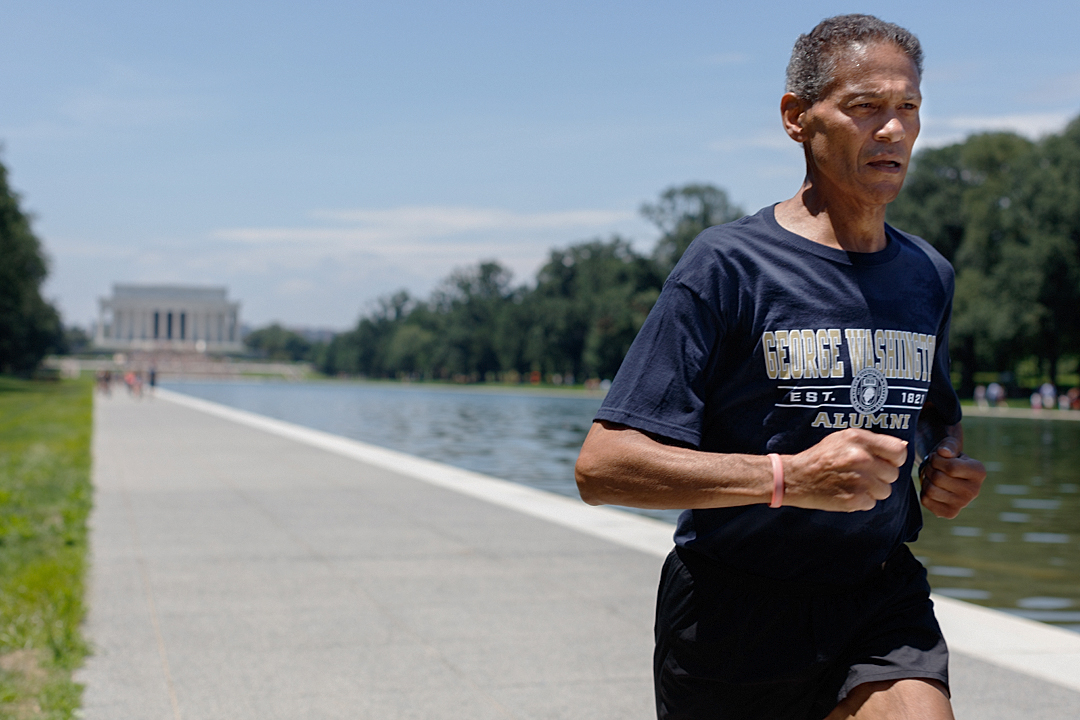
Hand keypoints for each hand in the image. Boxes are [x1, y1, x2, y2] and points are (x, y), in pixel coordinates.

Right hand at [784, 428, 908, 511]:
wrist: (796, 477)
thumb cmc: (821, 457)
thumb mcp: (843, 438)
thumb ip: (872, 442)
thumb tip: (903, 447)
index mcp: (859, 439)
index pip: (899, 451)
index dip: (894, 459)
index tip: (885, 462)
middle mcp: (861, 458)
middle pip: (893, 474)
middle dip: (881, 476)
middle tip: (862, 474)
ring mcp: (859, 480)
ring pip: (885, 491)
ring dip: (873, 490)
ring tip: (854, 484)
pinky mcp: (854, 499)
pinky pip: (872, 503)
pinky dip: (861, 501)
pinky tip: (846, 492)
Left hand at [919, 437, 984, 518]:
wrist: (946, 472)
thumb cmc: (948, 456)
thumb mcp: (950, 446)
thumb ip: (949, 445)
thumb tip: (944, 452)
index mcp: (979, 472)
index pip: (951, 467)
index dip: (936, 460)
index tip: (936, 456)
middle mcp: (974, 491)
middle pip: (939, 479)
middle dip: (929, 468)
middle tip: (931, 465)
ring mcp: (963, 504)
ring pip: (931, 490)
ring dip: (925, 479)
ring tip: (931, 474)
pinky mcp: (949, 513)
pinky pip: (926, 501)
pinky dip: (923, 491)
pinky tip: (932, 486)